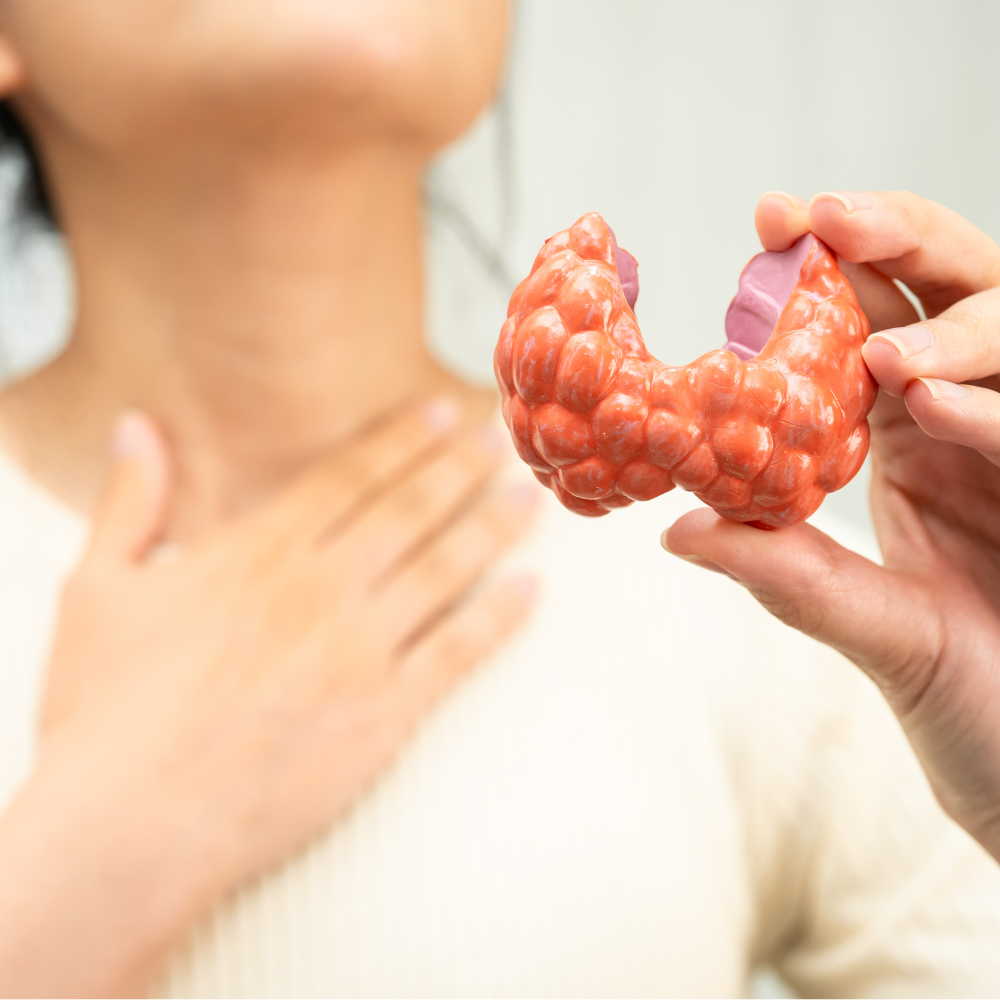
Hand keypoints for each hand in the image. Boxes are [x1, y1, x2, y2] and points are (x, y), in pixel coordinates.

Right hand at [0, 402, 537, 997]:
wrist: (133, 824)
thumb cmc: (105, 711)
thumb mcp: (94, 587)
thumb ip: (127, 500)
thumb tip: (137, 427)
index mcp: (260, 553)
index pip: (349, 476)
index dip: (401, 439)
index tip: (440, 412)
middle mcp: (322, 589)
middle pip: (411, 509)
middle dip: (462, 467)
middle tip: (505, 439)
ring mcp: (361, 651)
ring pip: (447, 570)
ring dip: (495, 527)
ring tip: (532, 499)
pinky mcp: (385, 716)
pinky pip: (458, 654)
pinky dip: (501, 619)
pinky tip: (531, 590)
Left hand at [663, 190, 999, 860]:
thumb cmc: (966, 699)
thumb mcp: (862, 624)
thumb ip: (783, 572)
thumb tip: (673, 533)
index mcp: (910, 437)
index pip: (874, 320)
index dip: (829, 266)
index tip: (770, 220)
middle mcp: (971, 425)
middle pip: (953, 291)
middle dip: (897, 242)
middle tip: (822, 219)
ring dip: (955, 329)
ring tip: (882, 355)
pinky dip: (995, 416)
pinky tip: (933, 406)